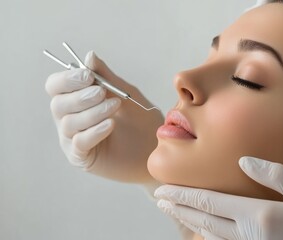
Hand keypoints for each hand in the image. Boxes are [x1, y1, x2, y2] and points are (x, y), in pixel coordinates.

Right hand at [45, 51, 162, 183]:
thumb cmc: (140, 120)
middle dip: (80, 97)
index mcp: (76, 100)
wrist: (155, 147)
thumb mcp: (125, 94)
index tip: (88, 76)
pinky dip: (94, 131)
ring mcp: (74, 139)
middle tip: (102, 93)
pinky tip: (111, 125)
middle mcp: (70, 118)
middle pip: (58, 104)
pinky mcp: (83, 157)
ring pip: (69, 123)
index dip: (67, 79)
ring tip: (115, 107)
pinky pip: (80, 142)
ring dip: (93, 112)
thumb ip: (106, 77)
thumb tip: (89, 55)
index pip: (56, 86)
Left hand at [155, 157, 282, 239]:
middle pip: (205, 219)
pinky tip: (202, 228)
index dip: (184, 196)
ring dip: (189, 220)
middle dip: (179, 208)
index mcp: (259, 216)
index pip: (210, 202)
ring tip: (174, 211)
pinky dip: (208, 234)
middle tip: (159, 200)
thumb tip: (243, 161)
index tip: (163, 190)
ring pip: (212, 234)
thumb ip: (272, 174)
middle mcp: (251, 235)